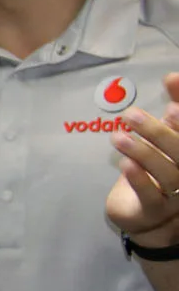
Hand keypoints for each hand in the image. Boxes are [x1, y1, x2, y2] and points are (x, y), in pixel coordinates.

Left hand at [107, 73, 178, 245]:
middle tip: (130, 115)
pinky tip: (124, 163)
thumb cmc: (158, 168)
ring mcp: (177, 196)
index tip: (171, 105)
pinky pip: (151, 196)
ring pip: (168, 174)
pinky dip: (138, 179)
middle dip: (159, 133)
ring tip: (118, 137)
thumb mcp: (164, 137)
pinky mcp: (155, 211)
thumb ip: (174, 107)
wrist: (147, 214)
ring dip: (143, 153)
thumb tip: (173, 77)